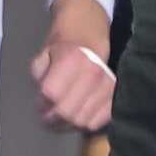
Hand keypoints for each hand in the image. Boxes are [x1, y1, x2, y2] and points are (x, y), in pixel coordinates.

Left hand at [32, 0, 115, 132]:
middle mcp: (91, 72)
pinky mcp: (115, 92)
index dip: (41, 104)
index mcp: (70, 59)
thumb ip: (39, 78)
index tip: (39, 105)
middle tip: (47, 118)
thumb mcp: (43, 54)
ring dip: (68, 125)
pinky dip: (86, 124)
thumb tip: (44, 102)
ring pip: (82, 121)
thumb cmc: (63, 43)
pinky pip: (99, 121)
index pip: (51, 94)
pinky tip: (78, 115)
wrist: (89, 30)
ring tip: (61, 119)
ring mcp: (106, 84)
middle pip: (67, 111)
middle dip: (52, 120)